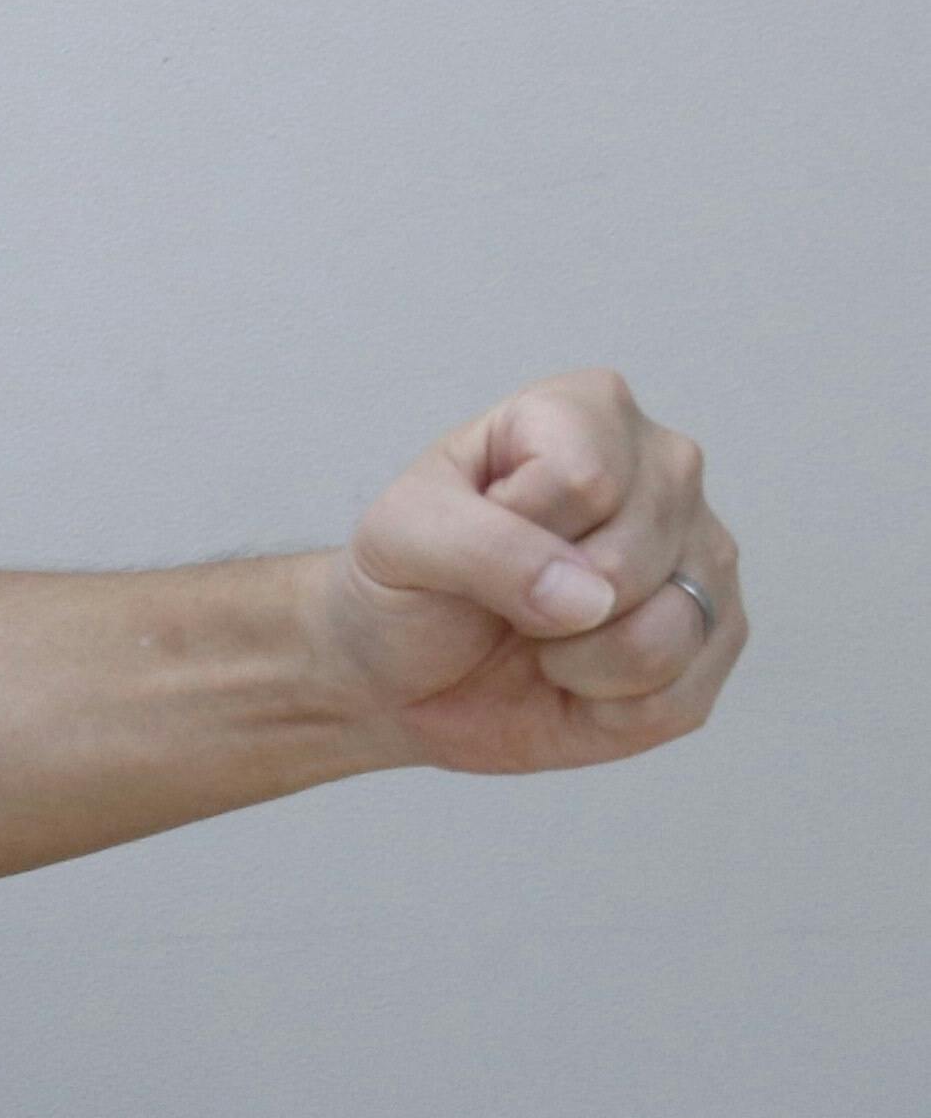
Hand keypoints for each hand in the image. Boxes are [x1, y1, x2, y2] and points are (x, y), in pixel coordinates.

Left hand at [313, 369, 742, 775]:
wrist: (404, 676)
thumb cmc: (406, 587)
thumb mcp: (399, 541)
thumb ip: (483, 546)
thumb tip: (590, 597)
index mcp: (587, 410)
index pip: (584, 479)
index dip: (514, 532)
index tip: (475, 535)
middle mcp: (666, 469)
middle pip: (628, 560)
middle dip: (540, 606)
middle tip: (506, 598)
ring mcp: (703, 552)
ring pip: (664, 632)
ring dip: (574, 662)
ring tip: (542, 635)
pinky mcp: (717, 636)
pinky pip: (674, 697)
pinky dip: (602, 708)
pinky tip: (574, 675)